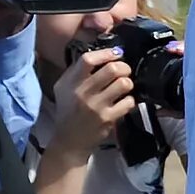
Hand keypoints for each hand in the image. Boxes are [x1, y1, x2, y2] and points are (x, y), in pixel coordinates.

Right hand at [43, 47, 136, 161]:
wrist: (69, 140)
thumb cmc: (69, 111)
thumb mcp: (64, 88)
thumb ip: (78, 72)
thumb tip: (103, 55)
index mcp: (70, 82)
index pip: (87, 60)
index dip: (105, 53)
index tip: (116, 53)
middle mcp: (81, 92)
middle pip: (111, 69)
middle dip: (123, 67)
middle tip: (124, 71)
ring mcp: (95, 106)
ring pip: (123, 84)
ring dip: (128, 83)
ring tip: (124, 87)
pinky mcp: (107, 118)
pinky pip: (128, 102)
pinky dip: (130, 100)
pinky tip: (123, 102)